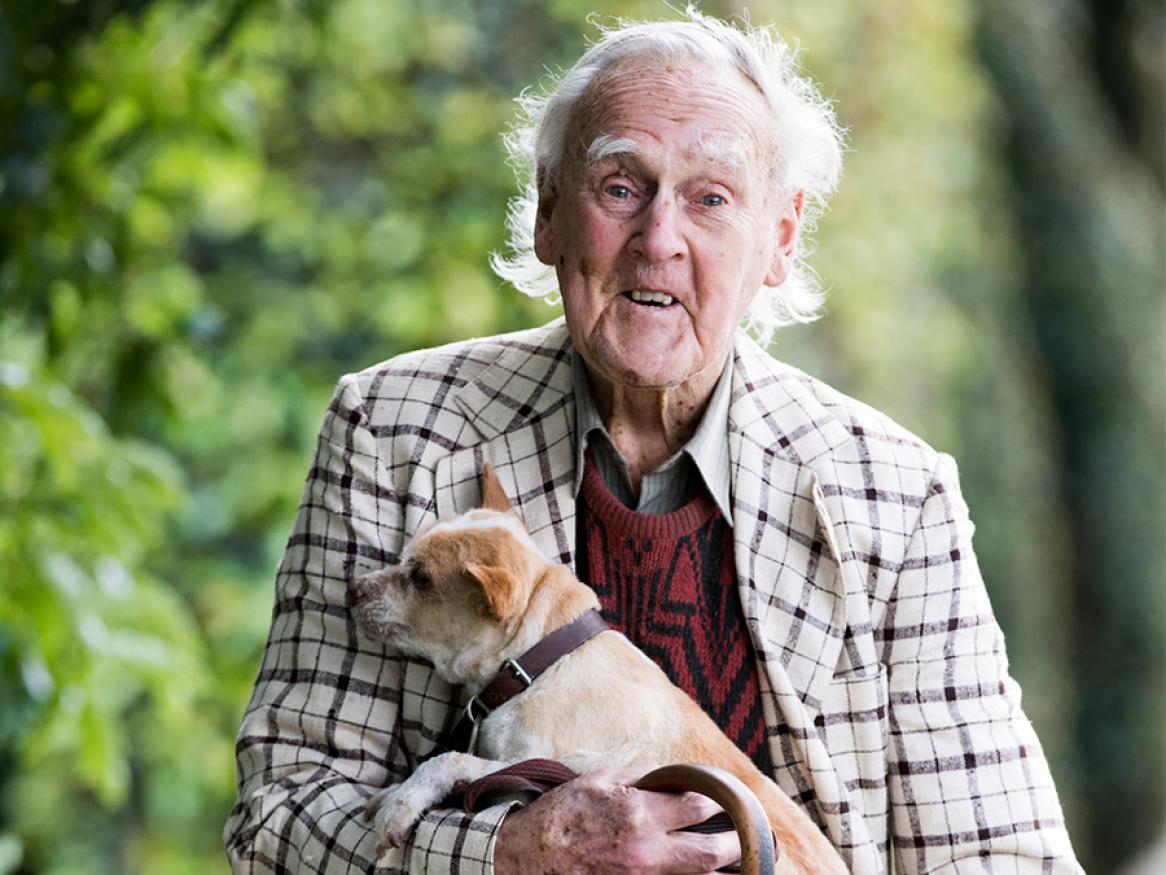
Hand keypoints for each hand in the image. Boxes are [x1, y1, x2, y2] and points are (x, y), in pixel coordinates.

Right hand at [492, 766, 740, 874]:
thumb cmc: (563, 814)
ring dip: (721, 870)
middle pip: (710, 852)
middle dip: (738, 844)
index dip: (717, 801)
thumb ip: (639, 777)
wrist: (529, 856)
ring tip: (740, 862)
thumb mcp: (599, 781)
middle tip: (753, 839)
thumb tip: (668, 774)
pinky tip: (701, 873)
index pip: (698, 806)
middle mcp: (647, 850)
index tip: (724, 800)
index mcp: (640, 813)